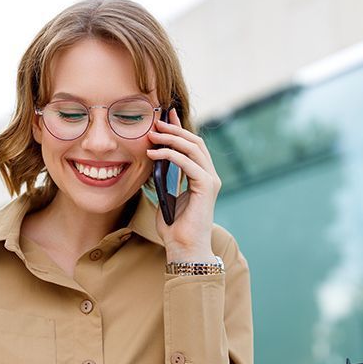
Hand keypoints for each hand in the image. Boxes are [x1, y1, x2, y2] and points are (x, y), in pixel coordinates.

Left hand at [146, 108, 221, 262]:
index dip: (180, 128)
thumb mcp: (165, 195)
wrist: (184, 248)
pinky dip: (171, 155)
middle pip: (195, 142)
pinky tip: (154, 154)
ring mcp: (210, 180)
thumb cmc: (174, 227)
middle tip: (155, 122)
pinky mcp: (206, 187)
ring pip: (193, 149)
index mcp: (202, 176)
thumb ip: (164, 178)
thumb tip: (151, 160)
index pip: (192, 145)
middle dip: (174, 129)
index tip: (166, 115)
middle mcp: (210, 175)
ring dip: (171, 138)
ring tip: (152, 134)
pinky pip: (189, 163)